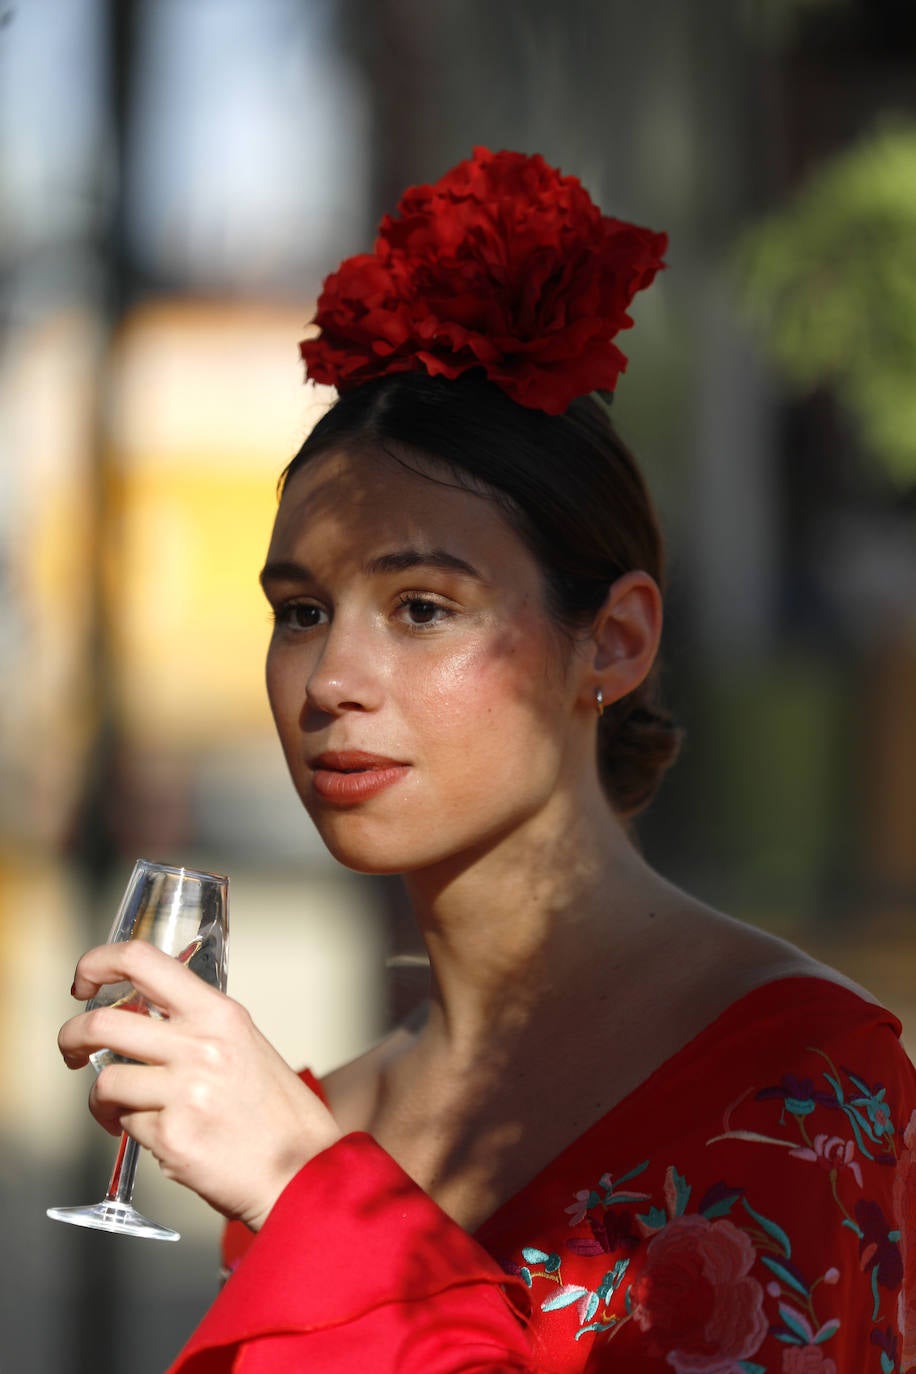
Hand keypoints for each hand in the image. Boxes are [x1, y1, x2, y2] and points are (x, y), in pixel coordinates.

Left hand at [58, 941, 342, 1230]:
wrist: (304, 1172)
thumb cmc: (277, 1113)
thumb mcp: (245, 1045)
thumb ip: (196, 1026)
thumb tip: (139, 1016)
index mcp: (219, 1014)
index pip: (143, 960)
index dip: (98, 962)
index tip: (84, 980)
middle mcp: (201, 1045)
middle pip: (102, 1023)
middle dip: (71, 1036)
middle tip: (72, 1049)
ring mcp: (185, 1092)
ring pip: (106, 1081)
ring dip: (102, 1099)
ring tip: (117, 1110)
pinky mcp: (173, 1137)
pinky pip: (127, 1124)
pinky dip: (130, 1130)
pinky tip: (155, 1134)